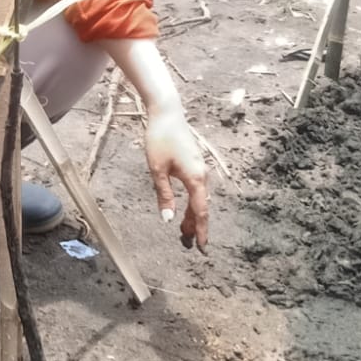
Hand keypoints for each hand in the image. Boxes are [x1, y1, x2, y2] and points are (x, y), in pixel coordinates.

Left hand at [144, 103, 209, 249]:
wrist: (167, 112)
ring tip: (184, 230)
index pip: (200, 211)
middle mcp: (202, 175)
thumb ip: (164, 195)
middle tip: (187, 244)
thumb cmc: (160, 138)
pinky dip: (191, 201)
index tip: (202, 247)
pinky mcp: (195, 163)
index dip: (201, 231)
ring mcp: (200, 168)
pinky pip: (196, 189)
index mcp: (195, 178)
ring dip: (192, 214)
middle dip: (195, 225)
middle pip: (201, 207)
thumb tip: (168, 219)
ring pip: (198, 198)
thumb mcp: (157, 170)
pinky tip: (184, 207)